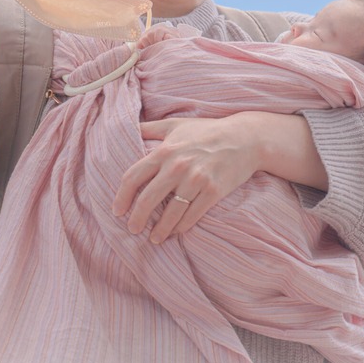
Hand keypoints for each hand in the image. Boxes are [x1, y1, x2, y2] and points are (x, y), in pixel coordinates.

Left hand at [113, 116, 261, 243]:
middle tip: (133, 229)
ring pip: (170, 213)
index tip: (117, 211)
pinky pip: (192, 215)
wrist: (246, 138)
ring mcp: (196, 179)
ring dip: (160, 229)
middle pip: (147, 199)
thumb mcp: (176, 124)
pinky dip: (181, 227)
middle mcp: (177, 166)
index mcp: (165, 151)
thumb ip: (150, 128)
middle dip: (137, 219)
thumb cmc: (208, 131)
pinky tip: (176, 231)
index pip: (133, 177)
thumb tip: (128, 129)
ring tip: (155, 238)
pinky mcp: (213, 191)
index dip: (121, 197)